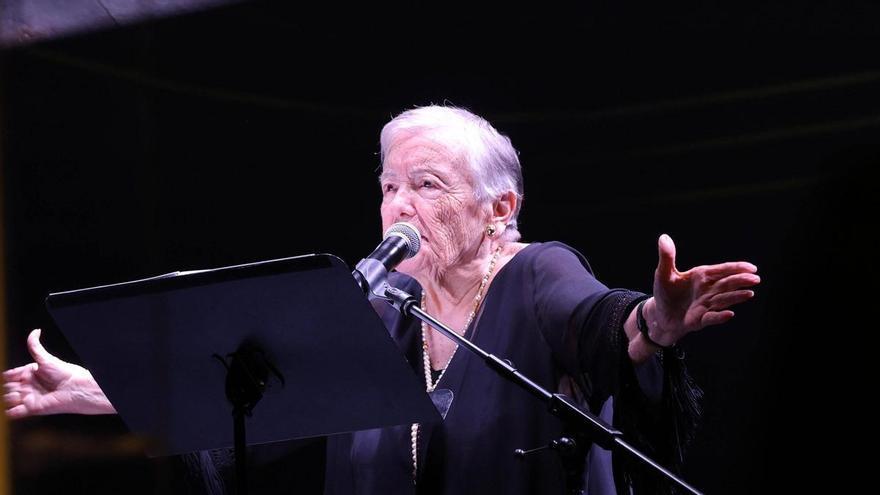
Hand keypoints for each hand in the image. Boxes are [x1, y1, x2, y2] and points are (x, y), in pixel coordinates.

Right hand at [3, 329, 114, 417]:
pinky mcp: (31, 409)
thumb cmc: (64, 372)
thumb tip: (35, 330)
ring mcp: (29, 397)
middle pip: (8, 386)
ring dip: (9, 397)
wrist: (74, 388)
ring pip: (8, 398)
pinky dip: (11, 411)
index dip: (7, 376)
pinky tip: (16, 405)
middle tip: (18, 385)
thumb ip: (35, 346)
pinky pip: (14, 413)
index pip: (11, 374)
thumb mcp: (46, 358)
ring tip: (19, 394)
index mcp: (30, 373)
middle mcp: (29, 385)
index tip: (7, 376)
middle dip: (9, 386)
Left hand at [645, 234, 760, 346]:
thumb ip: (667, 257)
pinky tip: (729, 314)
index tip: (751, 267)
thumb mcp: (663, 273)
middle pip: (727, 284)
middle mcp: (708, 290)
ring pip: (724, 300)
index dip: (737, 268)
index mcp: (702, 276)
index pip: (722, 270)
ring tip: (749, 293)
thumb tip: (663, 237)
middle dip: (741, 281)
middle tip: (755, 279)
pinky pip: (712, 318)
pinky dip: (720, 316)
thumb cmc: (665, 292)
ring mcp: (706, 305)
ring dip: (736, 297)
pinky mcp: (701, 320)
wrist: (660, 315)